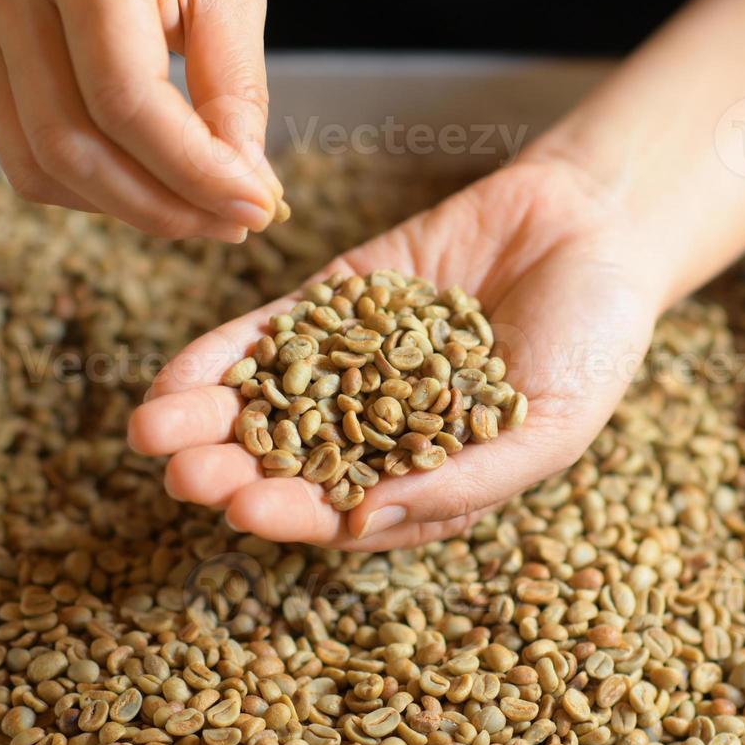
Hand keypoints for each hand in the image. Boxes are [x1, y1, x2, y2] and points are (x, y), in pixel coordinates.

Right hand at [0, 0, 281, 240]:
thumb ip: (236, 87)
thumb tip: (244, 186)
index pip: (125, 99)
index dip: (193, 171)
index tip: (254, 205)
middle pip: (71, 145)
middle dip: (161, 206)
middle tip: (230, 223)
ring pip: (38, 166)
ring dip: (125, 208)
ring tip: (195, 209)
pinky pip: (21, 155)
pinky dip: (87, 188)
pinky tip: (144, 180)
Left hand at [128, 151, 665, 548]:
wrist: (592, 226)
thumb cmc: (593, 338)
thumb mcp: (549, 423)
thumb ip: (465, 475)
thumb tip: (366, 518)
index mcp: (425, 478)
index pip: (344, 509)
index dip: (294, 512)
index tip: (246, 510)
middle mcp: (377, 433)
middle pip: (287, 463)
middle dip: (231, 471)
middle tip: (181, 475)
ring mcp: (347, 367)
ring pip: (262, 403)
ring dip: (206, 420)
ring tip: (151, 430)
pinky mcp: (329, 308)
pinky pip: (266, 336)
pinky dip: (220, 355)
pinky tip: (174, 375)